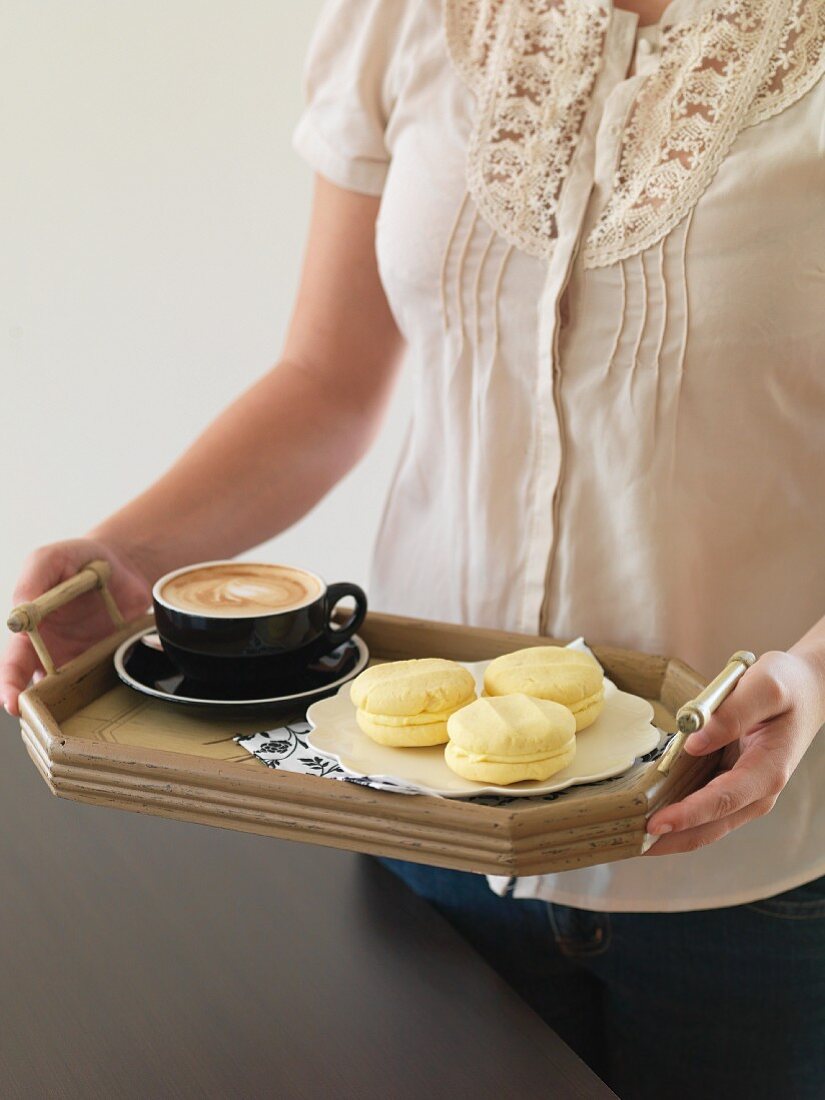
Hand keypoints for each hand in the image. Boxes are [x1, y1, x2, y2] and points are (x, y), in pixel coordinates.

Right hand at [1, 538, 153, 715]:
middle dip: (39, 709)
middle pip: (39, 689)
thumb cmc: (76, 559)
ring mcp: (82, 659)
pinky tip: (109, 699)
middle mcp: (52, 651)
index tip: (13, 703)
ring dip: (73, 706)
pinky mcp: (110, 660)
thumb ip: (32, 580)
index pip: (14, 663)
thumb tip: (19, 614)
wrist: (121, 563)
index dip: (10, 684)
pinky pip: (106, 681)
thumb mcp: (50, 559)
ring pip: (72, 693)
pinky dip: (106, 691)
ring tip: (76, 720)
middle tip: (44, 724)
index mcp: (30, 630)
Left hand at [645, 649, 824, 855]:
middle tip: (630, 844)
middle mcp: (758, 792)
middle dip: (671, 839)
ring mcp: (746, 793)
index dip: (688, 814)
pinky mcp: (733, 787)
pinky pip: (703, 811)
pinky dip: (678, 819)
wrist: (807, 690)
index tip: (655, 823)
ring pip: (705, 826)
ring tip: (631, 840)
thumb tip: (696, 741)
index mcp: (767, 770)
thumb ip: (732, 714)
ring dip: (672, 836)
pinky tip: (650, 819)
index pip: (723, 800)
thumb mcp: (764, 687)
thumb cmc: (787, 685)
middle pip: (711, 827)